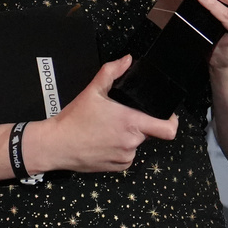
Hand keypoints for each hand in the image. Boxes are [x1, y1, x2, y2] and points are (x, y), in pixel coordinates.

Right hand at [32, 55, 176, 173]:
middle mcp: (132, 142)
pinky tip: (104, 143)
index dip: (172, 122)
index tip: (165, 116)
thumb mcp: (92, 91)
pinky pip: (126, 156)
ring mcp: (125, 157)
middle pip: (149, 133)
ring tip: (107, 130)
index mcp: (131, 123)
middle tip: (119, 117)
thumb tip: (127, 59)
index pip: (168, 129)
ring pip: (136, 144)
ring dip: (128, 137)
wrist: (56, 145)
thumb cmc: (74, 119)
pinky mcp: (118, 168)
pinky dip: (120, 150)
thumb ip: (111, 72)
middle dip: (139, 125)